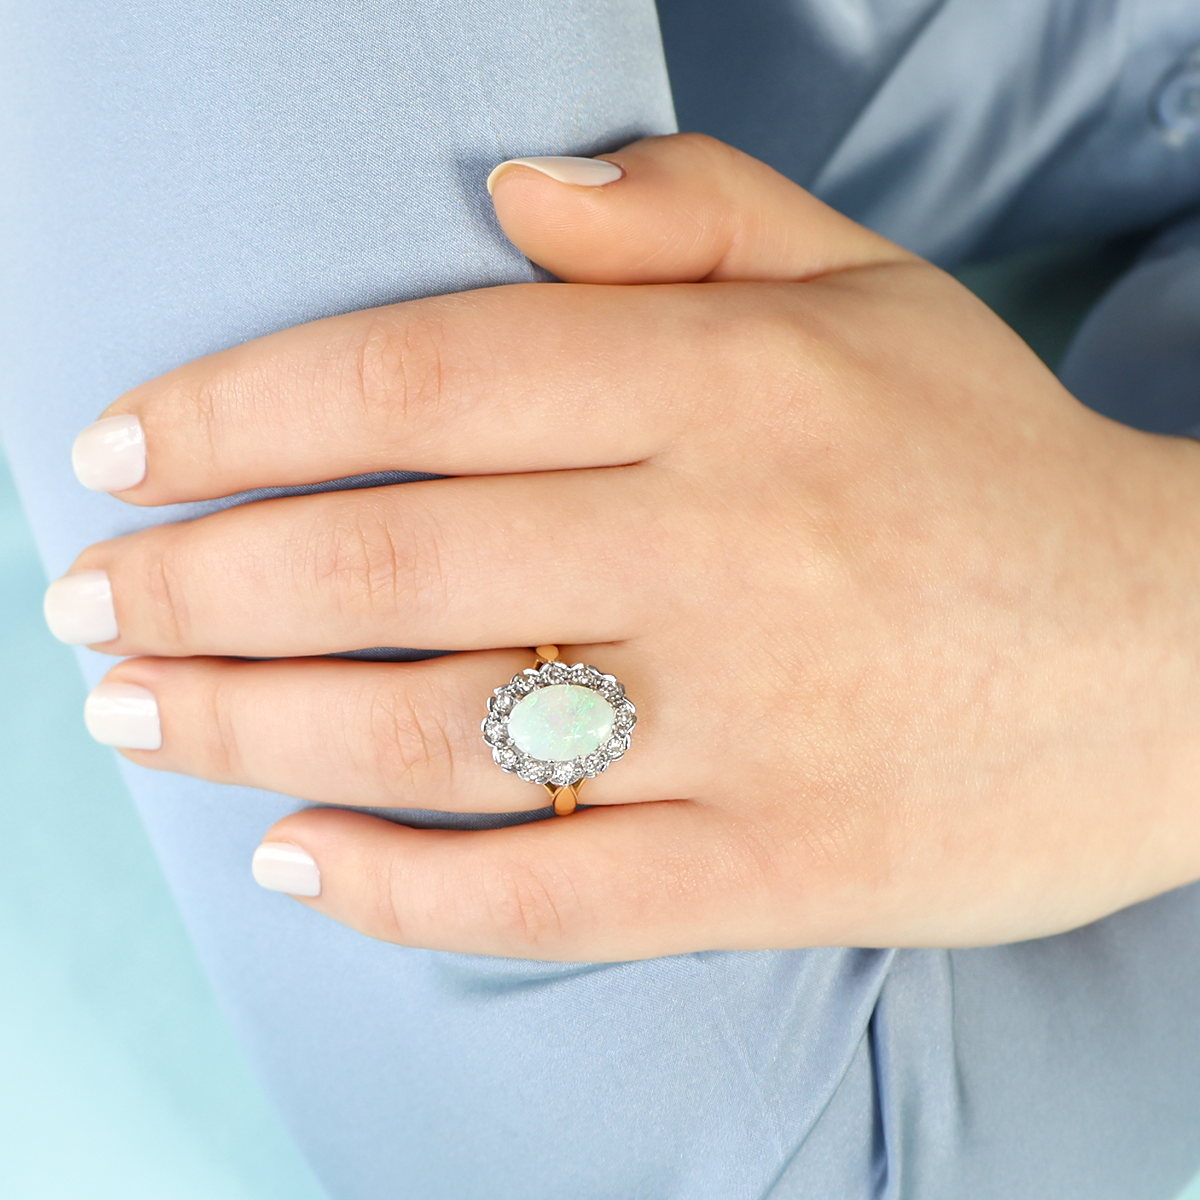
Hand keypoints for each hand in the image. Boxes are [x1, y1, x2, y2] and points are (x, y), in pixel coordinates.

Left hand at [50, 134, 1199, 959]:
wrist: (1182, 666)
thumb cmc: (998, 473)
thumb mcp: (873, 295)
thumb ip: (692, 218)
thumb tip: (508, 193)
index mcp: (736, 386)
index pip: (419, 380)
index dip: (237, 409)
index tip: (121, 452)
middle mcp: (728, 548)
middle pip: (387, 564)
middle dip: (198, 585)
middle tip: (87, 603)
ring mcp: (752, 724)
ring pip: (437, 733)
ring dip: (249, 728)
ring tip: (139, 714)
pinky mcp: (778, 868)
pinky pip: (548, 893)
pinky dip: (398, 888)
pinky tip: (294, 860)